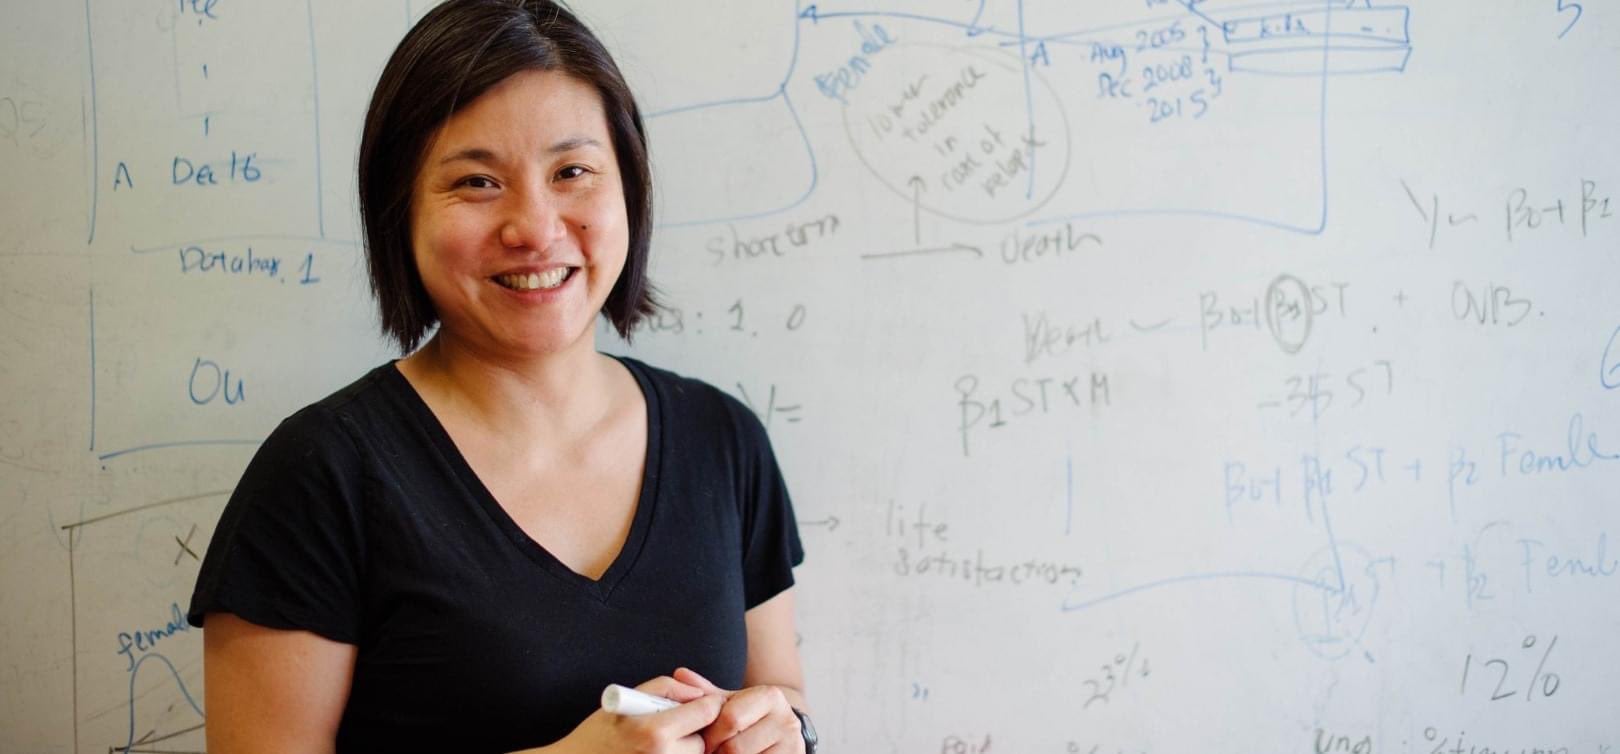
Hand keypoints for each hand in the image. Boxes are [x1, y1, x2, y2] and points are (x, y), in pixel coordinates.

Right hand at [549, 675, 722, 753]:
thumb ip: (667, 688)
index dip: (706, 704)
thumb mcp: (626, 699)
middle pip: (702, 741)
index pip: (706, 713)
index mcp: (654, 733)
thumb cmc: (596, 735)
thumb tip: (697, 693)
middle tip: (665, 727)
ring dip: (682, 749)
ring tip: (653, 745)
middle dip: (691, 731)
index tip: (700, 702)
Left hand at [672, 667, 804, 753]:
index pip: (730, 717)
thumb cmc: (749, 720)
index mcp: (770, 696)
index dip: (710, 734)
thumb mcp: (731, 704)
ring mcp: (792, 744)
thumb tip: (680, 674)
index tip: (703, 741)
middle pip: (735, 746)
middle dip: (717, 753)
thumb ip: (708, 693)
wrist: (781, 737)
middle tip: (710, 753)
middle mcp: (787, 719)